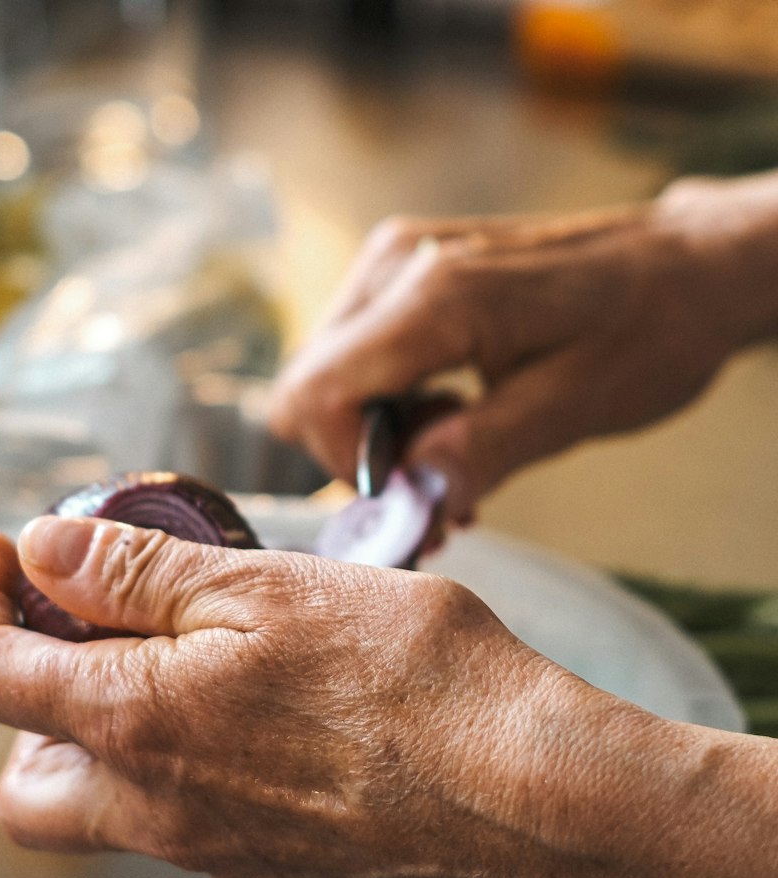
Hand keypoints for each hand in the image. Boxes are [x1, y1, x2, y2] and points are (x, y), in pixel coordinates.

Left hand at [0, 516, 616, 877]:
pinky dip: (194, 771)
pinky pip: (197, 831)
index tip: (4, 557)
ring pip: (114, 811)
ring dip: (113, 736)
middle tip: (80, 633)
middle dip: (25, 706)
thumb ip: (138, 574)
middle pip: (27, 784)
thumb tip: (44, 551)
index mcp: (136, 726)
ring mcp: (221, 858)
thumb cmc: (418, 682)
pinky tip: (270, 717)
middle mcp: (160, 814)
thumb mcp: (267, 587)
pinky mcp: (281, 877)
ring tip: (189, 659)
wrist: (538, 802)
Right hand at [268, 176, 777, 519]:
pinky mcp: (401, 274)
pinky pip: (354, 360)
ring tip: (454, 460)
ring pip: (325, 380)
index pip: (315, 394)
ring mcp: (393, 263)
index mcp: (436, 297)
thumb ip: (486, 449)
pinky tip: (449, 424)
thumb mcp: (577, 404)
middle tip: (436, 495)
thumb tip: (413, 501)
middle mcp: (395, 266)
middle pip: (308, 391)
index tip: (409, 500)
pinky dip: (388, 410)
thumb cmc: (649, 327)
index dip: (346, 467)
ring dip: (376, 440)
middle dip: (361, 461)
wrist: (684, 267)